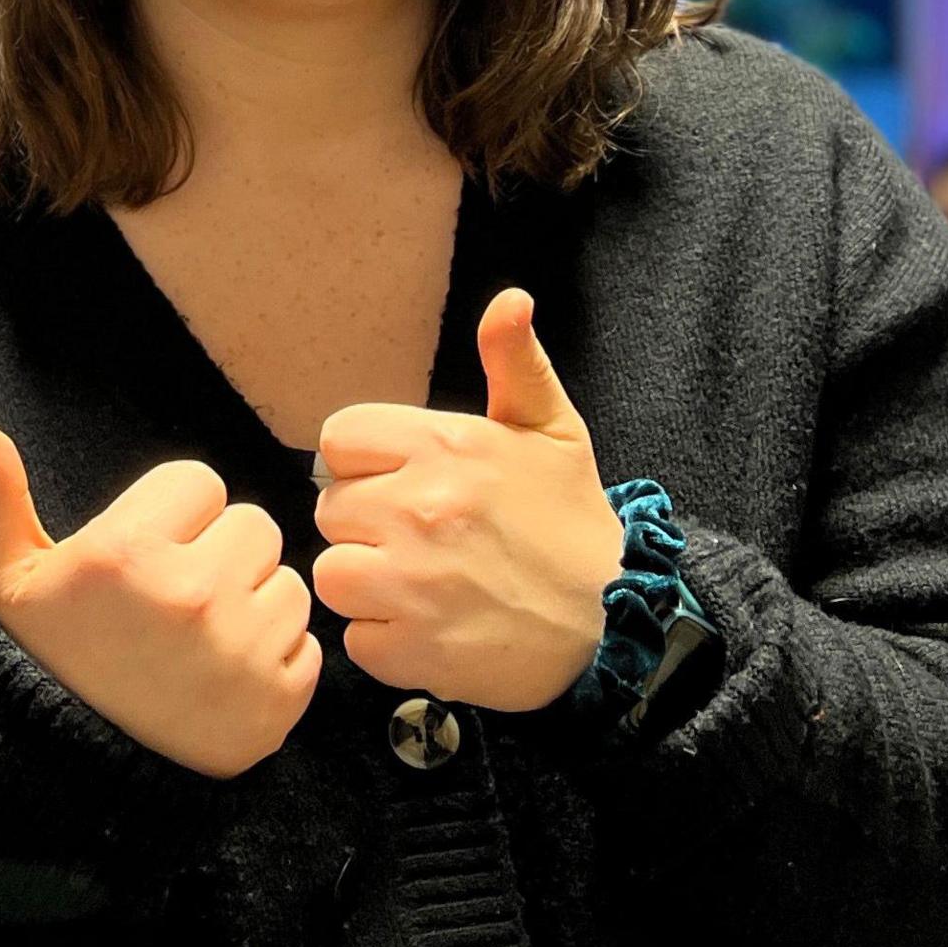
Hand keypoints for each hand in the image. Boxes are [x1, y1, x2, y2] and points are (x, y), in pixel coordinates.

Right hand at [0, 421, 318, 776]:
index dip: (173, 516)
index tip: (145, 557)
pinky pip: (306, 644)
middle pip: (253, 525)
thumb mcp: (3, 581)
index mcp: (127, 553)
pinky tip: (221, 678)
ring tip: (198, 640)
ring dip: (251, 603)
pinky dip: (274, 658)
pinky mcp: (277, 700)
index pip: (200, 482)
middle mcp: (190, 595)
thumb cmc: (42, 661)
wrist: (69, 777)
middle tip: (174, 600)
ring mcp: (239, 650)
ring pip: (286, 583)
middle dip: (219, 553)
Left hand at [313, 290, 623, 711]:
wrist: (614, 623)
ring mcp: (411, 582)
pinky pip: (357, 637)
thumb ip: (515, 364)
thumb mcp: (553, 432)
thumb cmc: (573, 525)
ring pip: (333, 573)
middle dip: (369, 525)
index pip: (340, 439)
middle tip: (424, 541)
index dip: (367, 463)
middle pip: (332, 509)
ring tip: (422, 586)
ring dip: (369, 585)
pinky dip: (386, 641)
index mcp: (446, 447)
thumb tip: (508, 299)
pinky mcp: (409, 647)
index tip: (403, 483)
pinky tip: (431, 628)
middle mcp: (420, 509)